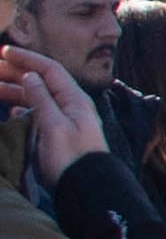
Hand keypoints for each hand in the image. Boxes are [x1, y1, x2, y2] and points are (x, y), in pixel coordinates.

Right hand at [0, 47, 105, 170]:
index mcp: (73, 99)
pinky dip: (20, 112)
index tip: (5, 51)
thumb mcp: (54, 126)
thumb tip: (31, 75)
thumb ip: (41, 99)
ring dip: (13, 92)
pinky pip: (35, 117)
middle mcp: (69, 106)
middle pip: (40, 82)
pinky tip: (9, 113)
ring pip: (34, 100)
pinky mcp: (54, 136)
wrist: (85, 187)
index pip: (50, 70)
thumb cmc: (71, 157)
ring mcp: (61, 121)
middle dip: (16, 72)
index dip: (28, 58)